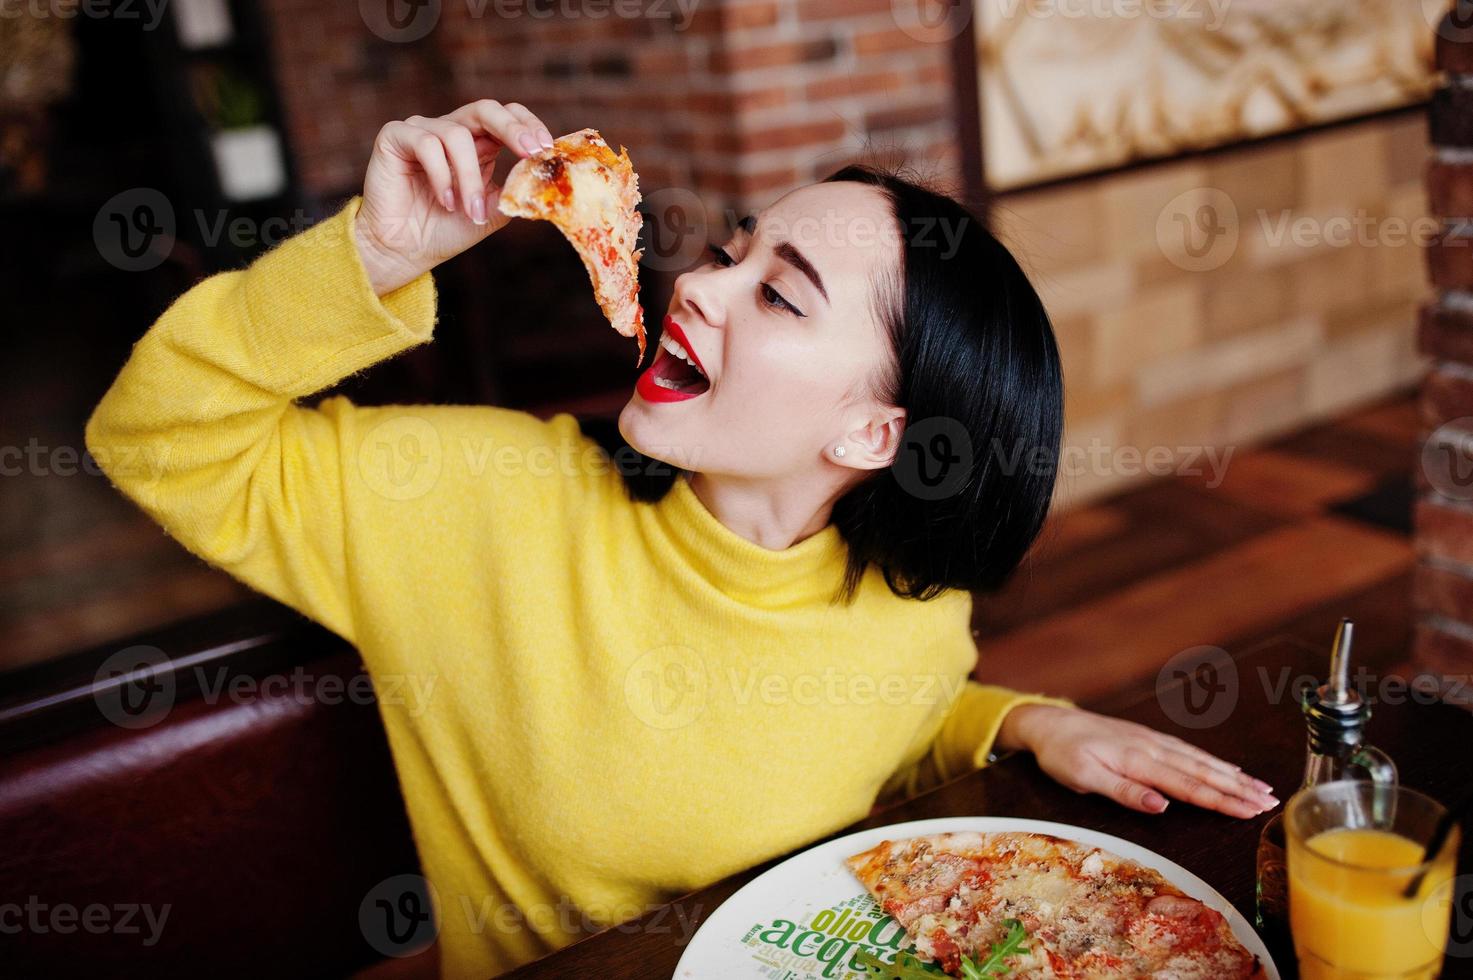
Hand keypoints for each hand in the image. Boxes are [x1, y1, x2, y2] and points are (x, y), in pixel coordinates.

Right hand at [353, 99, 556, 294]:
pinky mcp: (394, 137)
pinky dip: (441, 175)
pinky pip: (426, 143)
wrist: (405, 251)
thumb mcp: (491, 212)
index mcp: (479, 143)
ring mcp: (422, 130)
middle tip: (530, 152)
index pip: (508, 116)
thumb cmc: (447, 230)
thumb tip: (542, 180)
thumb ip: (514, 192)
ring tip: (470, 211)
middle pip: (486, 109)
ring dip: (469, 179)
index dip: (528, 126)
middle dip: (512, 129)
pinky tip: (445, 201)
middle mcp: (451, 130)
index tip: (546, 149)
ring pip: (457, 136)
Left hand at [999, 704, 1279, 818]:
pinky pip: (1188, 751)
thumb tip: (1162, 805)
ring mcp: (1152, 740)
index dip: (1222, 801)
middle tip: (1272, 803)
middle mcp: (1152, 748)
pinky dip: (1213, 761)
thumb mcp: (1084, 778)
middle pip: (1203, 772)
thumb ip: (1124, 791)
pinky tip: (1228, 769)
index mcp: (1138, 761)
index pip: (1189, 786)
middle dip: (1238, 789)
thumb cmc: (1062, 755)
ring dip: (1232, 775)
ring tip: (1261, 788)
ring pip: (1200, 760)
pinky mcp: (1148, 738)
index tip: (1251, 812)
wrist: (1048, 722)